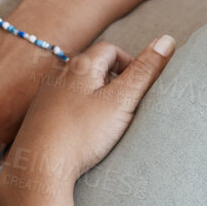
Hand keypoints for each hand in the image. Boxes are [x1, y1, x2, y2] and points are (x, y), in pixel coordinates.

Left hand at [1, 35, 176, 197]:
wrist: (40, 165)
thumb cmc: (83, 133)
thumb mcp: (122, 100)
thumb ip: (145, 71)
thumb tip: (167, 40)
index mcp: (81, 65)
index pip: (111, 49)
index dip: (130, 62)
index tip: (140, 85)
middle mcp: (60, 74)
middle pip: (93, 66)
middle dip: (113, 79)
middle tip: (128, 103)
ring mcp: (46, 95)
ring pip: (78, 86)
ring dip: (95, 96)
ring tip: (107, 119)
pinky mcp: (38, 115)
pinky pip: (64, 104)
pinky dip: (79, 111)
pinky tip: (84, 131)